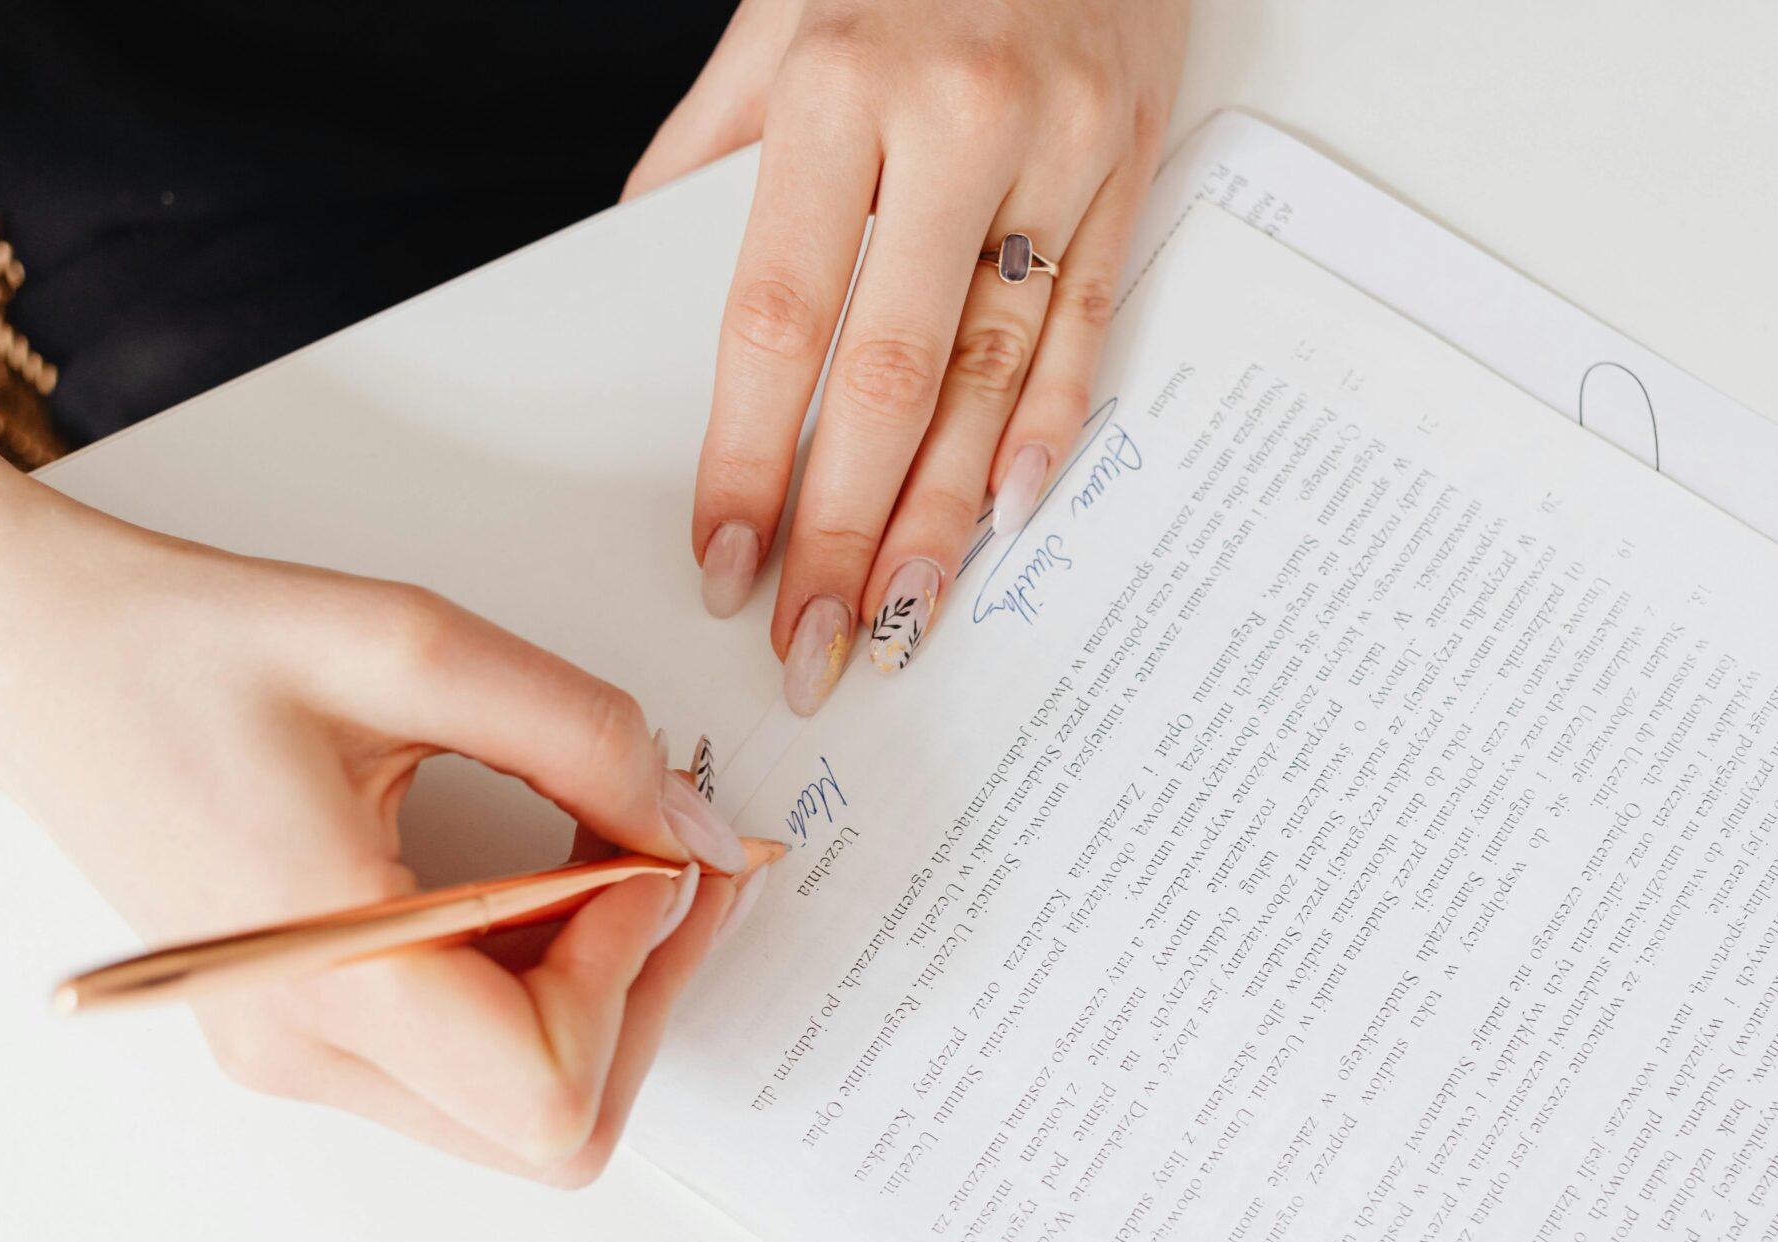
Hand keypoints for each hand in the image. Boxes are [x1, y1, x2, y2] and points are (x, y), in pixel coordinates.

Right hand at [0, 502, 761, 1187]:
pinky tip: (548, 879)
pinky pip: (469, 1062)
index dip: (629, 974)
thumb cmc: (191, 646)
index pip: (547, 1088)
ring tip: (611, 855)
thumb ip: (584, 740)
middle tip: (671, 856)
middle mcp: (304, 1047)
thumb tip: (694, 833)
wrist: (39, 661)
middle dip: (641, 992)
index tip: (639, 853)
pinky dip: (542, 985)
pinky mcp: (306, 1031)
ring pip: (522, 1108)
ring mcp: (299, 1053)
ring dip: (600, 990)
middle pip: (555, 1125)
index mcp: (322, 968)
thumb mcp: (412, 647)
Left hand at [626, 0, 1189, 712]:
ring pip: (997, 371)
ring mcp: (1065, 148)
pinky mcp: (1138, 162)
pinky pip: (1093, 321)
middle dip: (842, 530)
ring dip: (943, 515)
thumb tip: (640, 281)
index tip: (723, 561)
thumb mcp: (774, 17)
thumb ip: (710, 155)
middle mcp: (960, 123)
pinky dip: (1053, 426)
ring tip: (896, 617)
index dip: (749, 458)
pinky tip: (1008, 515)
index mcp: (840, 87)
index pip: (778, 321)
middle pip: (891, 377)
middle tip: (811, 643)